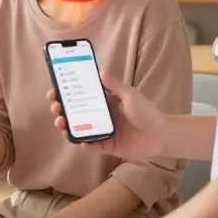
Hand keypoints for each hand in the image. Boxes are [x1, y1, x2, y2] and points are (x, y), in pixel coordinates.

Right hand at [50, 71, 167, 159]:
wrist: (162, 136)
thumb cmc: (148, 112)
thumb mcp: (131, 95)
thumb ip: (115, 86)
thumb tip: (99, 72)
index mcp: (104, 102)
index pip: (80, 96)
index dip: (66, 94)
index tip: (54, 91)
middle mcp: (100, 116)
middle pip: (75, 113)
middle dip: (61, 109)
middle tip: (55, 108)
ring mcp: (102, 131)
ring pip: (78, 129)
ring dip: (66, 126)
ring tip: (61, 122)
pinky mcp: (107, 145)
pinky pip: (91, 145)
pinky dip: (82, 143)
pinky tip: (79, 140)